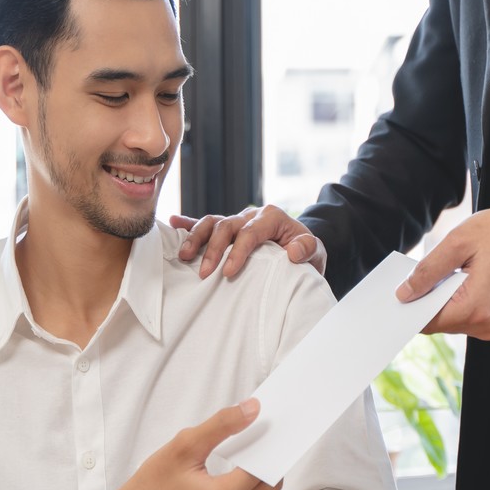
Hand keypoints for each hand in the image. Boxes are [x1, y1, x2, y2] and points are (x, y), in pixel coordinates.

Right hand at [80, 399, 282, 489]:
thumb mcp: (182, 448)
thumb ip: (221, 426)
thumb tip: (252, 409)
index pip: (264, 468)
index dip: (270, 445)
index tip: (271, 427)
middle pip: (269, 487)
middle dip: (269, 461)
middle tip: (263, 437)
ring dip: (258, 478)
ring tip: (248, 453)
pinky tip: (234, 473)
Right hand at [171, 205, 325, 279]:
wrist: (301, 248)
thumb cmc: (306, 252)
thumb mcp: (317, 252)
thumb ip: (308, 249)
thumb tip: (293, 252)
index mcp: (271, 217)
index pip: (250, 232)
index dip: (238, 251)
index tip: (228, 272)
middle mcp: (251, 215)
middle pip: (226, 226)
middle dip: (213, 249)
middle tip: (205, 273)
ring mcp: (237, 221)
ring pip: (212, 222)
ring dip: (196, 238)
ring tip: (184, 256)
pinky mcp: (228, 229)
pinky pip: (206, 223)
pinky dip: (189, 223)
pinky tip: (173, 223)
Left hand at [395, 206, 489, 338]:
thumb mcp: (458, 242)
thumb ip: (428, 271)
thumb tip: (405, 293)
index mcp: (475, 309)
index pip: (427, 321)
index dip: (410, 306)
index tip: (400, 292)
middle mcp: (486, 326)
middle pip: (439, 323)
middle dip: (427, 300)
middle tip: (425, 274)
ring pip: (452, 320)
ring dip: (444, 300)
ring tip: (451, 272)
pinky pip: (467, 317)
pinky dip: (458, 301)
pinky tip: (462, 279)